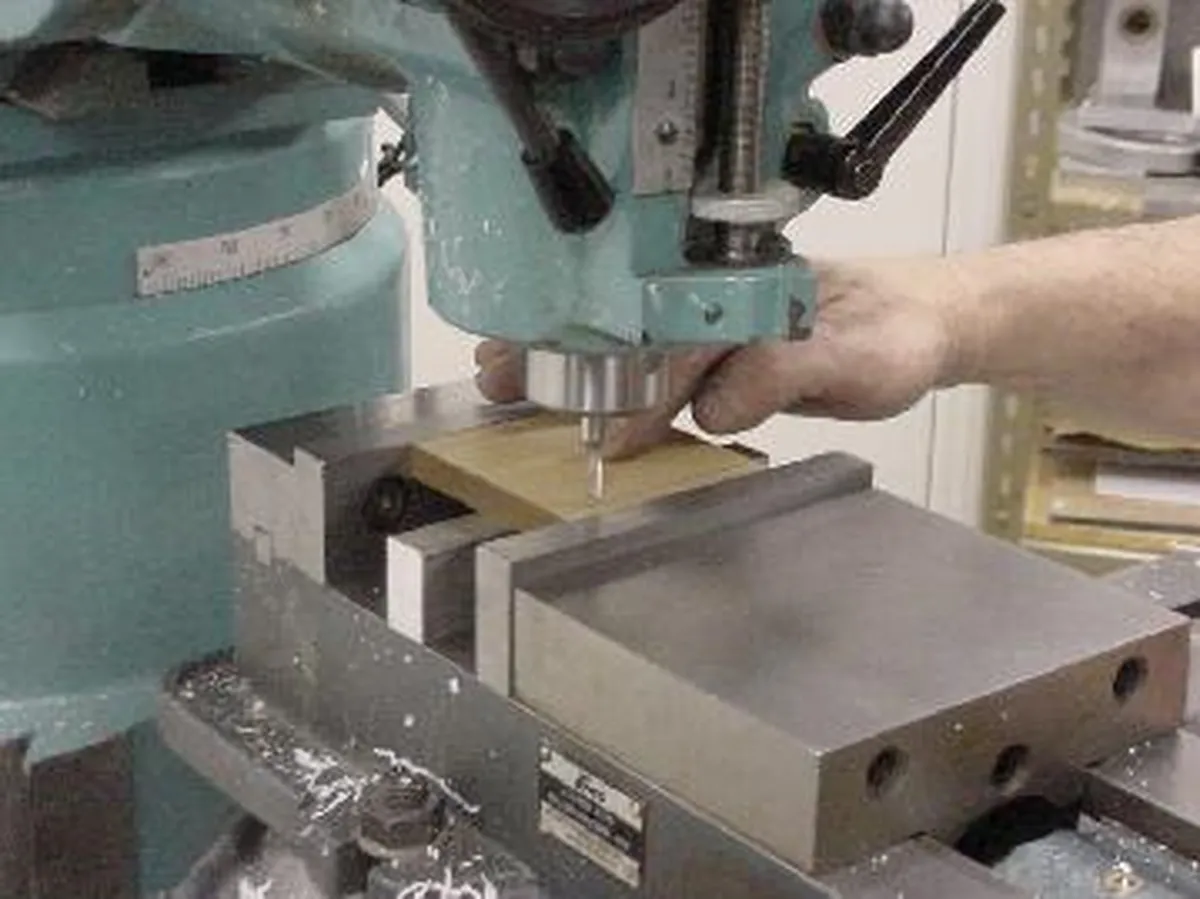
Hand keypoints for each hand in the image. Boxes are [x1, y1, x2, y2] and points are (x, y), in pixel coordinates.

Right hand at [475, 257, 961, 457]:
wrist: (922, 325)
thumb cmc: (896, 335)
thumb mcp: (858, 358)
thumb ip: (785, 372)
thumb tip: (714, 405)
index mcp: (746, 295)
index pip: (668, 339)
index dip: (620, 377)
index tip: (579, 410)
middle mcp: (720, 303)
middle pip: (627, 333)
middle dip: (562, 355)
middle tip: (498, 377)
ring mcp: (716, 325)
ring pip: (629, 345)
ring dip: (568, 361)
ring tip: (507, 375)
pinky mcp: (718, 351)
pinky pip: (653, 364)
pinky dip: (605, 377)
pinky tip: (571, 389)